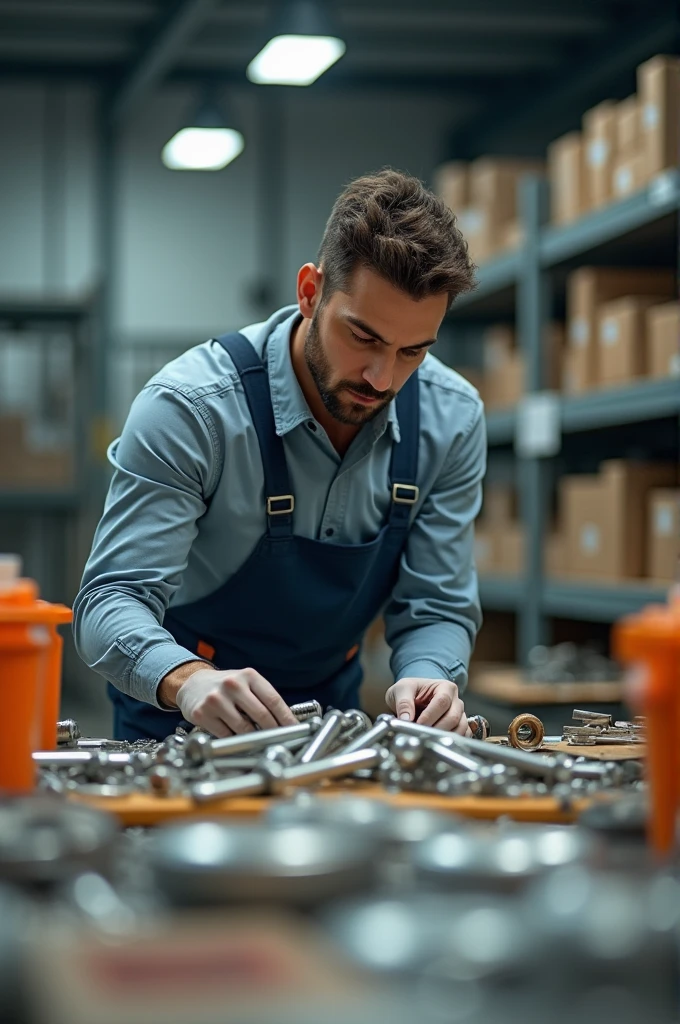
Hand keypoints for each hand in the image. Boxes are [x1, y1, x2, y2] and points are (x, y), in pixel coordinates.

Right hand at [175, 666, 297, 737]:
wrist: (192, 685)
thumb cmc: (225, 687)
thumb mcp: (246, 683)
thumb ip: (263, 699)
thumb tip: (285, 723)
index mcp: (248, 675)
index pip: (274, 700)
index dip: (287, 718)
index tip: (295, 730)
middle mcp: (232, 685)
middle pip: (262, 715)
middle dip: (274, 731)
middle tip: (280, 740)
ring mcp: (216, 699)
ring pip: (244, 728)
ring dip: (254, 738)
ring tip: (258, 740)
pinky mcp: (202, 714)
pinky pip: (226, 735)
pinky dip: (235, 740)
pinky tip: (237, 738)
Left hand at [385, 677, 470, 734]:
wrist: (411, 699)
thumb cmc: (410, 692)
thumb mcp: (402, 690)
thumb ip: (404, 702)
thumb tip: (406, 719)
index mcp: (445, 687)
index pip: (442, 701)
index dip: (430, 715)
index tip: (418, 724)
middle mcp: (456, 701)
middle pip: (453, 717)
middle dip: (437, 728)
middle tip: (421, 734)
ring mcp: (460, 715)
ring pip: (459, 728)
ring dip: (444, 737)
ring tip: (427, 740)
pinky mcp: (460, 727)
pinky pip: (463, 736)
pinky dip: (451, 742)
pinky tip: (437, 743)